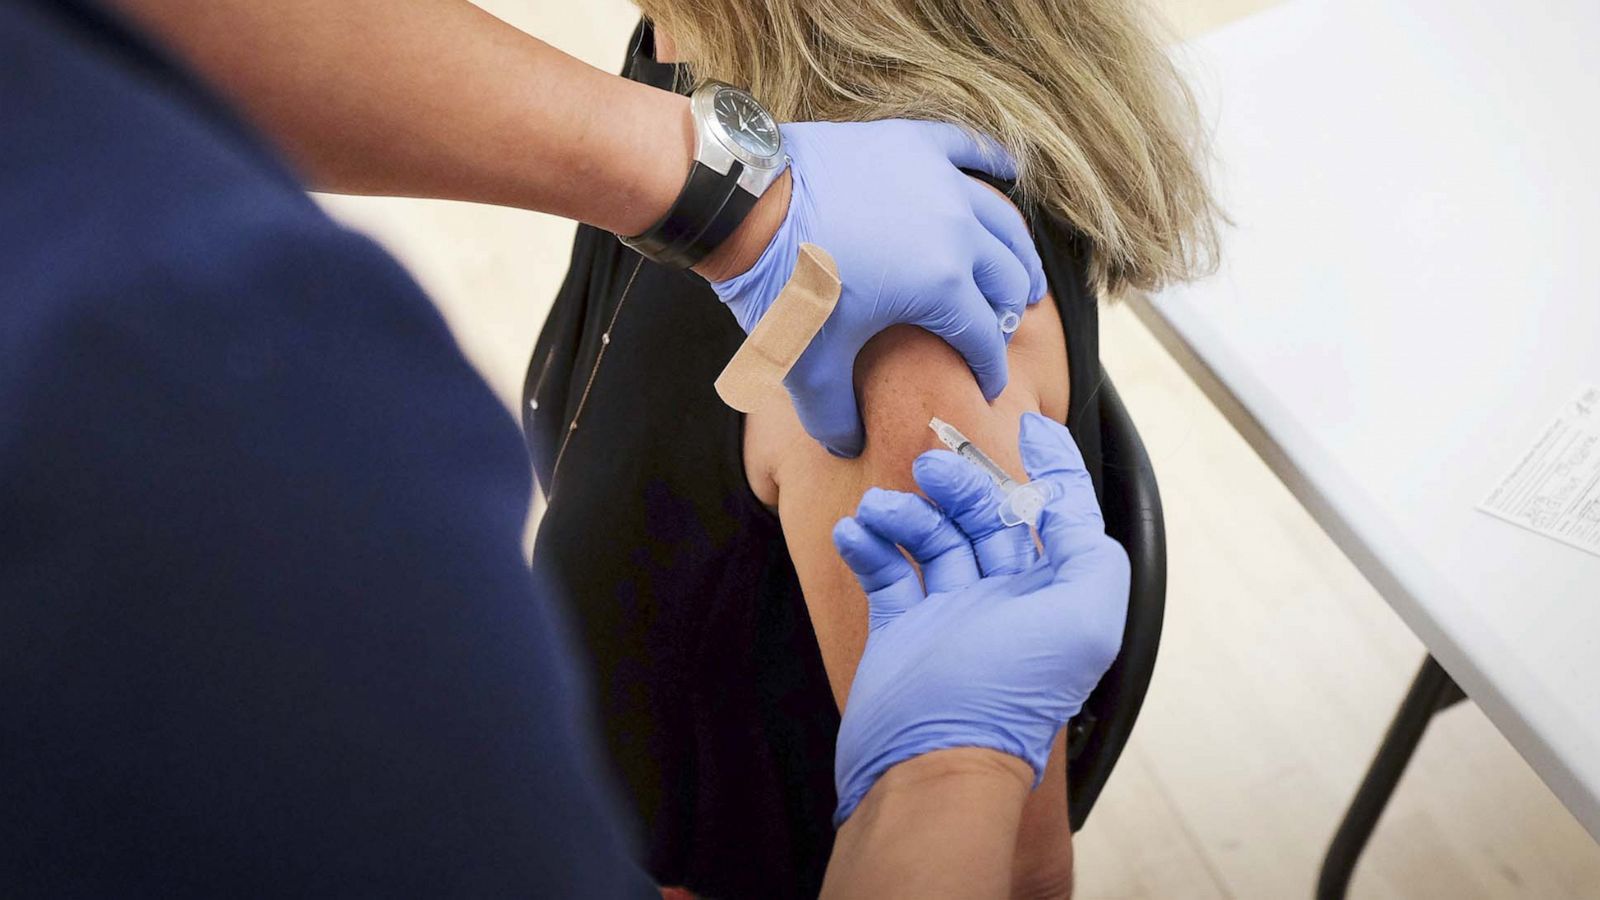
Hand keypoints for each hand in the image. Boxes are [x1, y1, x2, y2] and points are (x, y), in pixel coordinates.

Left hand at [706, 120, 1047, 456]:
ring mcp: (938, 180)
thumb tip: (847, 446)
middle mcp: (957, 230)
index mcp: (943, 286)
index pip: (984, 340)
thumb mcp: (807, 366)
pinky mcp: (912, 143)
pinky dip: (995, 160)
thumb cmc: (780, 285)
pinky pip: (969, 148)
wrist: (747, 202)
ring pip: (1002, 220)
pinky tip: (1012, 170)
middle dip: (1011, 314)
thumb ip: (834, 415)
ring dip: (1017, 253)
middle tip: (1002, 333)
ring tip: (1021, 276)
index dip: (989, 371)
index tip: (987, 390)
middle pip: (1007, 279)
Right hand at [829, 413, 1128, 824]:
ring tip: (878, 511)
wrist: (930, 761)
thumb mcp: (1087, 619)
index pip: (1060, 516)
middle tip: (930, 468)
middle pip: (987, 517)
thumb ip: (1093, 553)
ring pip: (932, 537)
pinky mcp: (901, 630)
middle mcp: (1007, 602)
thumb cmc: (1008, 696)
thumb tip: (1068, 509)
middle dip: (961, 484)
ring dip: (905, 513)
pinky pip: (885, 571)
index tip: (1031, 425)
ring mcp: (951, 616)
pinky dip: (868, 544)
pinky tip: (854, 533)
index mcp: (1056, 597)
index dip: (1053, 468)